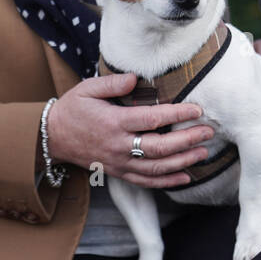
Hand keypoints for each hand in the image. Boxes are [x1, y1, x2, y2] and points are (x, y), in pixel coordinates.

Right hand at [46, 72, 214, 188]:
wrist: (52, 137)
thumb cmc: (73, 109)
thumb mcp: (88, 88)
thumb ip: (113, 82)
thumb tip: (136, 78)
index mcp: (114, 122)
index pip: (153, 119)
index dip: (178, 113)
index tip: (197, 109)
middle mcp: (119, 146)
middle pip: (160, 147)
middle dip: (188, 140)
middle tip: (208, 131)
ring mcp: (119, 162)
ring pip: (156, 167)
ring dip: (183, 162)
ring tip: (203, 153)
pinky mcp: (118, 172)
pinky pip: (146, 181)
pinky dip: (167, 181)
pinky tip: (185, 177)